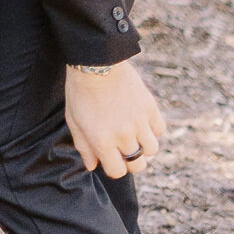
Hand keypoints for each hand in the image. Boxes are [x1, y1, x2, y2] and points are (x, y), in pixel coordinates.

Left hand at [65, 59, 165, 177]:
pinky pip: (159, 130)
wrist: (96, 62)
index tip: (112, 158)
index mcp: (102, 141)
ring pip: (152, 150)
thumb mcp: (74, 120)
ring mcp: (139, 122)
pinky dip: (153, 129)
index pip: (117, 171)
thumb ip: (83, 146)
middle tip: (124, 150)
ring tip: (134, 135)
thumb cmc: (80, 91)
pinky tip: (141, 121)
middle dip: (131, 161)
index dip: (115, 167)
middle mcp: (123, 136)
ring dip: (144, 146)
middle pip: (138, 165)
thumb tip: (92, 166)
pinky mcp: (150, 108)